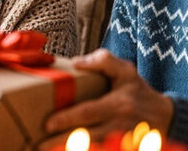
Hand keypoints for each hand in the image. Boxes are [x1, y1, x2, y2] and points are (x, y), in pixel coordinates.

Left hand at [40, 49, 173, 147]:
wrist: (164, 116)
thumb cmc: (137, 91)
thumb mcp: (125, 70)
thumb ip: (103, 60)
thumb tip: (76, 63)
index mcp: (118, 105)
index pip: (88, 113)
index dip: (67, 119)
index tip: (47, 124)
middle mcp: (119, 126)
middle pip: (87, 136)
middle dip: (61, 141)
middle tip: (39, 144)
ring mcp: (121, 140)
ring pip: (93, 148)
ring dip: (68, 149)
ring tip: (46, 149)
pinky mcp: (122, 148)